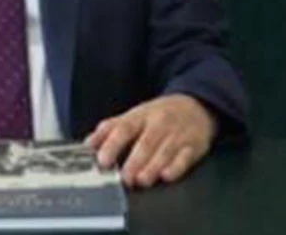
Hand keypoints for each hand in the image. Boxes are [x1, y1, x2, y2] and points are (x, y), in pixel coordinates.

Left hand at [84, 94, 215, 188]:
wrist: (197, 106)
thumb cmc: (160, 115)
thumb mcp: (134, 116)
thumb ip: (110, 129)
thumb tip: (88, 144)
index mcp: (141, 116)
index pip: (124, 128)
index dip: (112, 144)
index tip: (102, 159)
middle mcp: (159, 124)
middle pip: (146, 143)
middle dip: (134, 161)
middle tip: (124, 177)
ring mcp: (177, 135)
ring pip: (165, 151)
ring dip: (152, 167)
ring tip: (141, 180)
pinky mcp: (193, 146)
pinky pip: (186, 157)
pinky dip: (176, 167)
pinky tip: (166, 175)